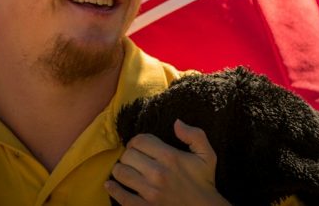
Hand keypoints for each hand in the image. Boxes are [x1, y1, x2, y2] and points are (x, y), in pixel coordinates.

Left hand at [106, 119, 230, 205]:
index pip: (140, 140)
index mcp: (171, 157)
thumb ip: (195, 135)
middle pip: (128, 155)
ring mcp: (150, 192)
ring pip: (121, 172)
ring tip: (125, 169)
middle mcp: (158, 174)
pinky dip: (113, 188)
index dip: (137, 140)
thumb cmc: (203, 181)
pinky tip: (111, 184)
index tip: (139, 145)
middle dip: (129, 154)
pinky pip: (121, 196)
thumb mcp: (207, 155)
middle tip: (133, 158)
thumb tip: (177, 122)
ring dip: (120, 169)